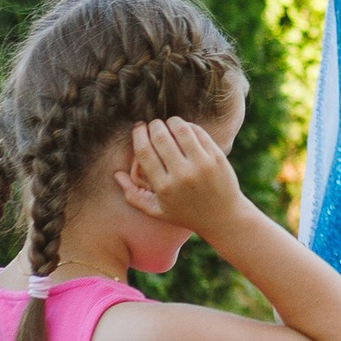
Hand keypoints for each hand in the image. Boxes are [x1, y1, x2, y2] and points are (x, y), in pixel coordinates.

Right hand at [113, 118, 250, 243]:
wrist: (223, 218)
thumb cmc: (186, 214)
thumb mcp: (157, 211)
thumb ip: (133, 195)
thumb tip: (117, 174)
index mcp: (164, 187)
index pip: (145, 152)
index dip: (139, 135)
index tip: (138, 128)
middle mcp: (182, 175)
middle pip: (161, 137)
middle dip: (154, 125)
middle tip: (153, 125)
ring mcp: (201, 165)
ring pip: (181, 129)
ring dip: (171, 122)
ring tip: (169, 124)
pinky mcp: (217, 157)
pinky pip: (199, 132)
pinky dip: (189, 126)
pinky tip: (185, 129)